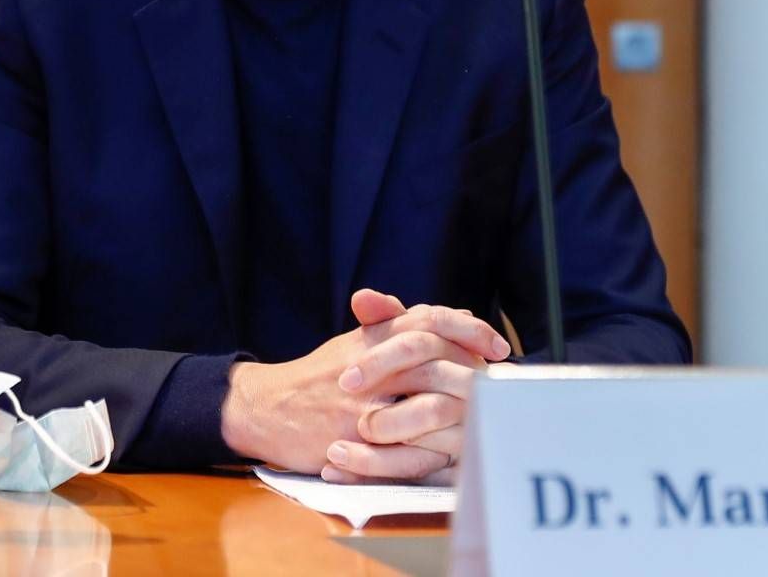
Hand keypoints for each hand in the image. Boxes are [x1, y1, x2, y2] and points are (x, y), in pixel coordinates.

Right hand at [220, 289, 508, 479]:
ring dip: (460, 416)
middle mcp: (371, 365)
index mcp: (373, 335)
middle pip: (436, 359)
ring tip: (482, 422)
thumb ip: (401, 324)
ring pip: (427, 407)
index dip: (470, 329)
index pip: (431, 320)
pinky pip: (405, 452)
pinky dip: (433, 453)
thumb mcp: (357, 339)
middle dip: (474, 374)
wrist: (267, 407)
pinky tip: (451, 452)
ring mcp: (363, 404)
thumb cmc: (320, 374)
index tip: (498, 346)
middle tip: (500, 386)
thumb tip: (455, 312)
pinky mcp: (353, 441)